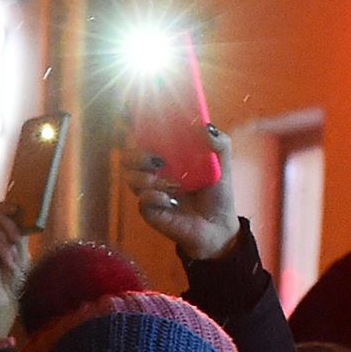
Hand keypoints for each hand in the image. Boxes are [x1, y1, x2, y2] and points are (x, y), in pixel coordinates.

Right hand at [0, 205, 33, 346]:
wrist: (4, 301)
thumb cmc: (13, 279)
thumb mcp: (21, 252)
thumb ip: (18, 234)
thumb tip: (21, 214)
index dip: (4, 206)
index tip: (16, 208)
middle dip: (10, 224)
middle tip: (17, 241)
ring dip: (8, 240)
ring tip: (13, 257)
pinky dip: (2, 251)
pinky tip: (7, 263)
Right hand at [130, 125, 245, 262]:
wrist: (218, 225)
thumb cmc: (217, 194)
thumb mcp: (222, 165)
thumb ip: (219, 143)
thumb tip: (206, 127)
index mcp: (168, 157)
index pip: (146, 140)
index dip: (141, 132)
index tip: (149, 126)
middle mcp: (154, 172)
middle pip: (128, 157)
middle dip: (137, 155)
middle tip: (158, 160)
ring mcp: (149, 191)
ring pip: (131, 177)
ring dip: (149, 178)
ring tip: (173, 185)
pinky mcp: (148, 210)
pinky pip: (142, 199)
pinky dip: (155, 197)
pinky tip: (170, 201)